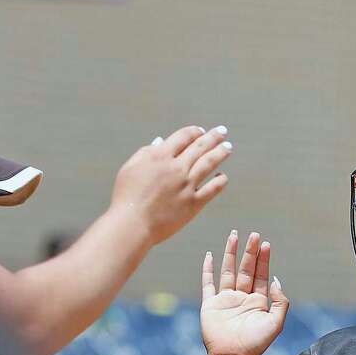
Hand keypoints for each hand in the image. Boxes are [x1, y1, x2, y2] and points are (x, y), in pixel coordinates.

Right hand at [110, 126, 231, 245]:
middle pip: (200, 147)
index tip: (201, 131)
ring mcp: (187, 185)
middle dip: (213, 137)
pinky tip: (223, 176)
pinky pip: (212, 190)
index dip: (194, 132)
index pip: (183, 137)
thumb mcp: (130, 168)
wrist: (132, 223)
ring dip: (220, 153)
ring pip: (209, 164)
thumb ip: (146, 152)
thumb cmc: (127, 196)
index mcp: (160, 156)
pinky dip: (219, 181)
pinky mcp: (193, 204)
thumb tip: (160, 141)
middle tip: (222, 131)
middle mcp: (177, 168)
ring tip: (228, 147)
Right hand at [200, 230, 288, 354]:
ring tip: (234, 235)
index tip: (266, 244)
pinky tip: (210, 255)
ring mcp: (225, 300)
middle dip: (250, 252)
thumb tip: (275, 280)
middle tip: (254, 234)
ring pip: (228, 271)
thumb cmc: (255, 343)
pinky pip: (208, 283)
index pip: (261, 275)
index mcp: (257, 302)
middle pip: (246, 269)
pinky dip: (208, 269)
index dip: (264, 260)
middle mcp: (242, 298)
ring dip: (231, 253)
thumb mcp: (276, 322)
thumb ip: (280, 300)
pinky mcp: (210, 304)